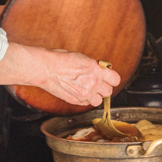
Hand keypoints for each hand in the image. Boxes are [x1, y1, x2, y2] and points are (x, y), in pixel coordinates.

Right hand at [0, 43, 120, 106]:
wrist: (46, 68)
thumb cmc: (61, 60)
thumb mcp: (82, 58)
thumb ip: (94, 68)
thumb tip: (101, 72)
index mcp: (97, 69)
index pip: (115, 79)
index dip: (111, 79)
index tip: (108, 78)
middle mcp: (94, 82)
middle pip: (108, 92)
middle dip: (102, 88)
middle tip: (95, 84)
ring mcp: (85, 93)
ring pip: (98, 101)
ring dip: (94, 96)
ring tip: (85, 89)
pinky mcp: (77, 101)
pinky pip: (86, 103)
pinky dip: (84, 99)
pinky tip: (76, 91)